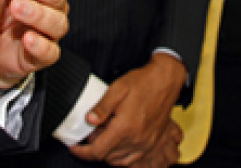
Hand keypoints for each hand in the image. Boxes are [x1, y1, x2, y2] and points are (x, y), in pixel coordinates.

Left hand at [69, 52, 186, 164]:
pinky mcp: (152, 143)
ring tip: (105, 135)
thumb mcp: (117, 89)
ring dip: (108, 153)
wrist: (165, 81)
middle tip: (93, 131)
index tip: (75, 147)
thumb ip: (101, 107)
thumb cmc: (143, 83)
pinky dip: (122, 157)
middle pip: (107, 156)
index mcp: (125, 128)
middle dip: (95, 147)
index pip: (98, 151)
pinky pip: (133, 160)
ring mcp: (146, 144)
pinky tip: (118, 145)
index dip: (82, 152)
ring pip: (119, 161)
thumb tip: (89, 120)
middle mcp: (136, 140)